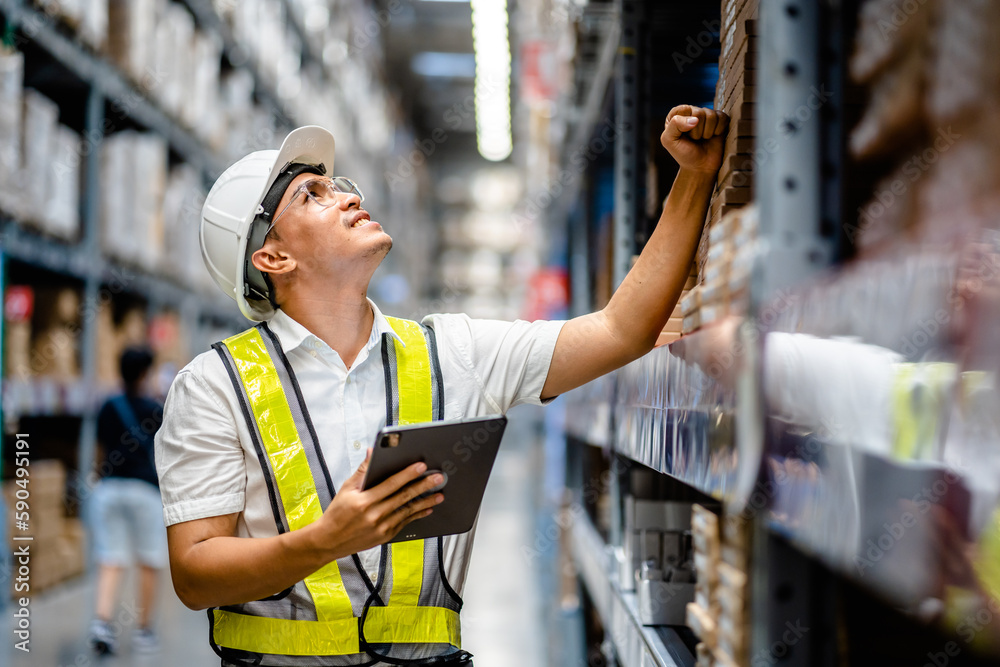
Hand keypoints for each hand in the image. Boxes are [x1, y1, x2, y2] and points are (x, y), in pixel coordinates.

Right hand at [316, 449, 443, 557]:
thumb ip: (363, 471)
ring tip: (439, 494)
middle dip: (423, 486)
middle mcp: (373, 515)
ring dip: (426, 502)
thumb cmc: (338, 512)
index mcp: (363, 501)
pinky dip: (417, 515)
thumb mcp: (346, 489)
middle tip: (439, 478)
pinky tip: (427, 509)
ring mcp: (381, 528)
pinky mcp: (385, 536)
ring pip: (408, 512)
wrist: (329, 541)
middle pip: (403, 497)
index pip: (390, 484)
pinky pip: (405, 523)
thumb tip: (373, 452)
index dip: (407, 474)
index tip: (421, 466)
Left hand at [660, 105, 728, 173]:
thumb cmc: (684, 154)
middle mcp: (692, 112)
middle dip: (697, 131)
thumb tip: (695, 119)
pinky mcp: (720, 120)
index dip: (685, 124)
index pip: (684, 109)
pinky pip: (723, 117)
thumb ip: (674, 125)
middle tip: (695, 139)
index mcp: (677, 114)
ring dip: (707, 132)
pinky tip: (713, 136)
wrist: (700, 167)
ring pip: (712, 115)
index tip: (683, 135)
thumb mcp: (669, 141)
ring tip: (703, 138)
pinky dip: (718, 130)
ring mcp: (707, 116)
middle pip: (699, 112)